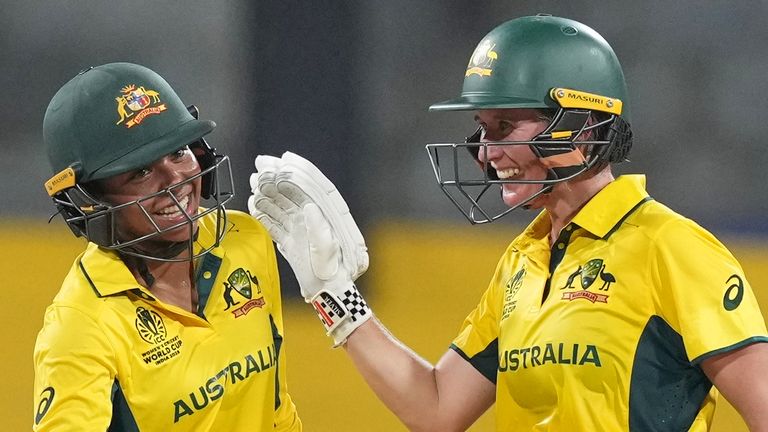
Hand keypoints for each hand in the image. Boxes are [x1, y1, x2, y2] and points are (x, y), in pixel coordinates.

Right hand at [248, 153, 370, 345]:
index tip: (284, 158)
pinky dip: (264, 215)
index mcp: (328, 215)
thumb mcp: (329, 250)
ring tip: (254, 181)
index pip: (314, 186)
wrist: (328, 294)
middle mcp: (314, 219)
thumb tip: (310, 208)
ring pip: (282, 206)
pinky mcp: (291, 242)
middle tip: (260, 165)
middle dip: (277, 178)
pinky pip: (275, 225)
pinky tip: (254, 204)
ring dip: (268, 194)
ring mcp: (301, 230)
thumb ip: (320, 229)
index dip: (300, 170)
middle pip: (294, 193)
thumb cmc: (333, 272)